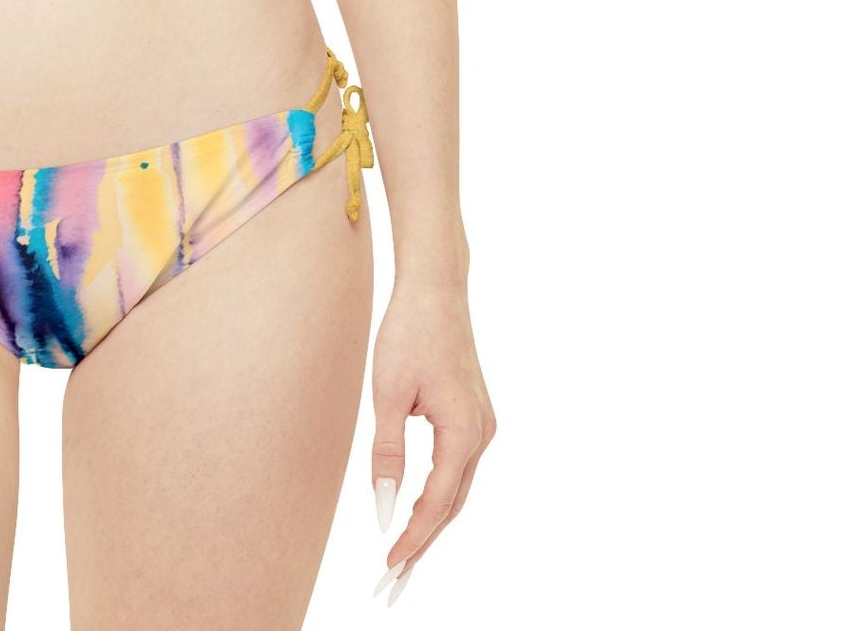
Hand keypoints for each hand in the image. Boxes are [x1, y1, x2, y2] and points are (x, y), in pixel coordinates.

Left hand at [366, 278, 495, 603]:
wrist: (434, 288)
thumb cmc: (408, 333)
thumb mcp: (387, 394)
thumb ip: (387, 453)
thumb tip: (385, 509)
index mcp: (464, 431)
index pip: (438, 503)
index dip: (413, 539)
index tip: (389, 568)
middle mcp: (482, 433)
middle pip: (453, 504)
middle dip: (424, 542)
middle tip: (393, 580)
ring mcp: (482, 424)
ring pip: (457, 488)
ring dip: (432, 521)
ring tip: (402, 555)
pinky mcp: (474, 414)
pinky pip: (458, 468)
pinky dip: (439, 494)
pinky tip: (418, 509)